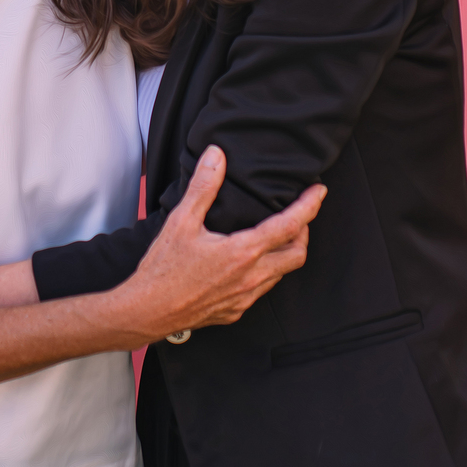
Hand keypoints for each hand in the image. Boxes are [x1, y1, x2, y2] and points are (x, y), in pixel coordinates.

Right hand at [117, 147, 323, 341]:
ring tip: (276, 234)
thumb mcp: (182, 220)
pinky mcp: (236, 311)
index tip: (319, 192)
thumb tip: (217, 155)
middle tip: (299, 214)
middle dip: (304, 231)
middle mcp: (251, 278)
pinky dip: (267, 271)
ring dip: (285, 252)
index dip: (309, 206)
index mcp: (243, 252)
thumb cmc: (163, 268)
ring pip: (281, 274)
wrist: (147, 312)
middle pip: (297, 254)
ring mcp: (245, 298)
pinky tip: (251, 262)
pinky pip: (263, 290)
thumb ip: (203, 186)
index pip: (290, 226)